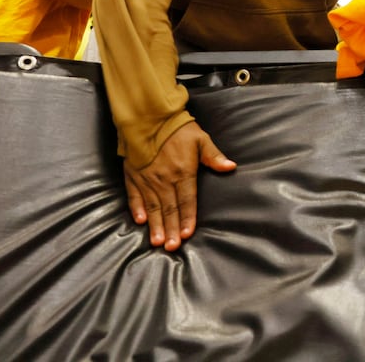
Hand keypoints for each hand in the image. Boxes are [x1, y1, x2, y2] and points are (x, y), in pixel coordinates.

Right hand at [123, 121, 235, 250]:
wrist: (148, 116)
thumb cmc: (178, 127)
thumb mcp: (201, 138)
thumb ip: (214, 156)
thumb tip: (231, 166)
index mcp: (182, 171)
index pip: (187, 200)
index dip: (188, 217)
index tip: (188, 234)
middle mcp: (164, 179)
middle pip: (169, 208)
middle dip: (172, 229)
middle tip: (172, 248)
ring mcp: (147, 178)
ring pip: (152, 207)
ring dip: (156, 225)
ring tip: (158, 242)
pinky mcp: (133, 175)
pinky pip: (134, 196)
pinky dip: (137, 209)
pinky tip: (140, 222)